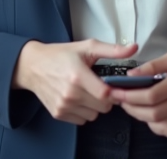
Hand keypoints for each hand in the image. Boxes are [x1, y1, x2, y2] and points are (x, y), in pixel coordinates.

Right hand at [11, 39, 138, 124]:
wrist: (33, 66)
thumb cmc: (61, 55)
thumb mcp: (87, 47)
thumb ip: (112, 50)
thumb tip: (134, 48)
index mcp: (79, 76)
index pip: (106, 95)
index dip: (115, 92)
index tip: (114, 86)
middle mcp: (70, 94)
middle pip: (103, 107)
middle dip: (106, 99)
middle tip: (100, 86)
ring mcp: (63, 105)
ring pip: (93, 116)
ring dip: (95, 107)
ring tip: (87, 91)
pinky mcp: (58, 113)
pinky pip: (81, 120)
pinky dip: (83, 111)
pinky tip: (78, 98)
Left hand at [109, 50, 166, 137]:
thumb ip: (153, 65)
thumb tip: (131, 75)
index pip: (152, 94)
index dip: (131, 96)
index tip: (118, 92)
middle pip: (155, 113)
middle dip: (132, 109)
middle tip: (121, 101)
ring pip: (162, 126)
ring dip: (143, 119)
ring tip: (133, 108)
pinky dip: (157, 127)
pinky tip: (150, 116)